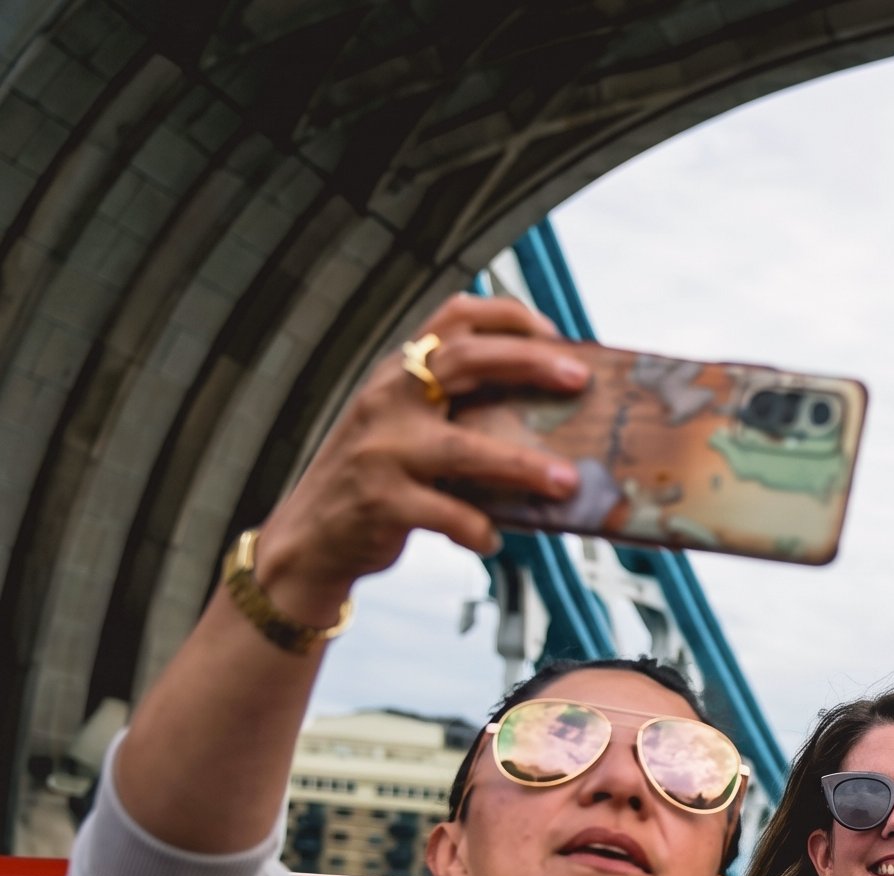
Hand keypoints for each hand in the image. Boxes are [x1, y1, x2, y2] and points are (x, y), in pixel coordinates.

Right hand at [249, 294, 586, 621]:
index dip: (507, 316)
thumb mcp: (403, 425)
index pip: (452, 317)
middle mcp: (387, 400)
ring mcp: (381, 450)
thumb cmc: (378, 477)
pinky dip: (477, 528)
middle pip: (463, 361)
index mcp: (399, 374)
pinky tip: (491, 538)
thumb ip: (453, 408)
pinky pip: (447, 514)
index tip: (554, 334)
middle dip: (527, 363)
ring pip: (462, 448)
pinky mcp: (381, 502)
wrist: (311, 537)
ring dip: (522, 465)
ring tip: (567, 481)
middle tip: (579, 378)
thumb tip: (547, 410)